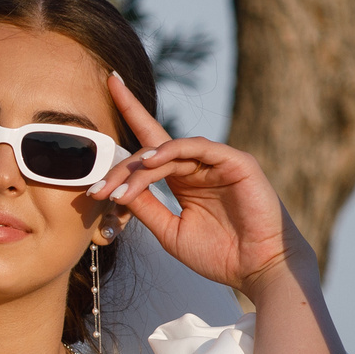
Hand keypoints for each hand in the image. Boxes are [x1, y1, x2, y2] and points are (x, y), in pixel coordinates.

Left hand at [90, 72, 299, 292]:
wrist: (257, 269)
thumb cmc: (220, 254)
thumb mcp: (170, 231)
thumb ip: (146, 207)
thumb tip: (115, 189)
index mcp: (183, 180)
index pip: (150, 145)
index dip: (130, 113)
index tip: (108, 84)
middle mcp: (197, 166)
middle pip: (151, 152)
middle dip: (121, 170)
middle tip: (97, 190)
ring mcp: (217, 161)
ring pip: (170, 150)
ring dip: (141, 167)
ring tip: (119, 187)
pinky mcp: (235, 161)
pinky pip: (199, 148)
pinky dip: (172, 151)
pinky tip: (152, 162)